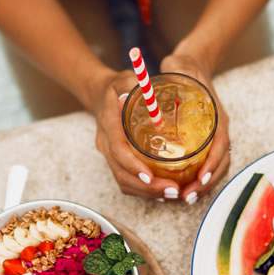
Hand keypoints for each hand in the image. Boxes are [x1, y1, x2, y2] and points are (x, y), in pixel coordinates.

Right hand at [91, 70, 181, 198]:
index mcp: (108, 125)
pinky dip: (144, 190)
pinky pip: (127, 180)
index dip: (133, 166)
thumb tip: (145, 94)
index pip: (118, 151)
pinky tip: (163, 193)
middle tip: (173, 190)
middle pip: (121, 174)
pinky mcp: (117, 160)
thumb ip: (132, 85)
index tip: (151, 176)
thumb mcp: (124, 80)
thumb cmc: (116, 86)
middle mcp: (106, 144)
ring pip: (124, 182)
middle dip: (146, 187)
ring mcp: (110, 155)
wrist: (100, 94)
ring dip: (147, 192)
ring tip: (172, 194)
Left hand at [160, 53, 230, 204]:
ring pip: (216, 166)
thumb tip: (146, 82)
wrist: (193, 65)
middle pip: (221, 162)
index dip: (212, 163)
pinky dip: (199, 179)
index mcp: (216, 114)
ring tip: (186, 198)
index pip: (220, 143)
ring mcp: (213, 136)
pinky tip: (184, 189)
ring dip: (204, 186)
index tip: (201, 178)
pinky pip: (207, 164)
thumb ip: (169, 71)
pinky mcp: (205, 141)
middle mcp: (218, 128)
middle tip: (188, 196)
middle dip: (207, 183)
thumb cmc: (184, 67)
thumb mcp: (177, 66)